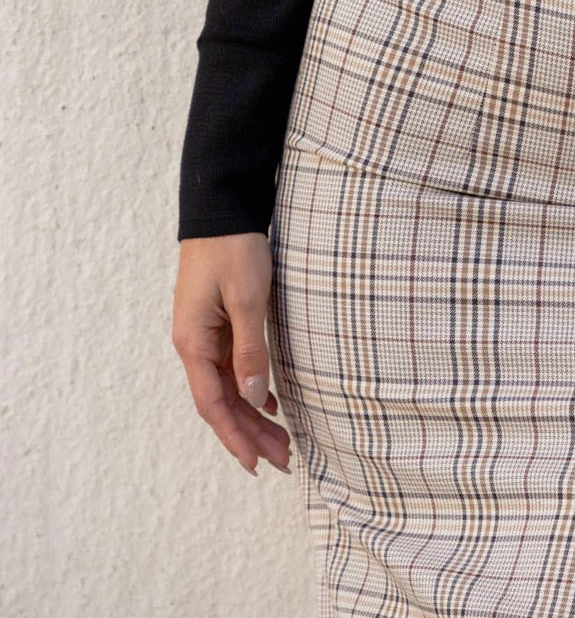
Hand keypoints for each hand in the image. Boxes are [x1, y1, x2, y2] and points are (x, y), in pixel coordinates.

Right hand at [172, 233, 292, 476]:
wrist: (223, 209)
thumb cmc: (234, 248)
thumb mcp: (248, 299)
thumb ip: (250, 351)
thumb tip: (254, 400)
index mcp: (193, 342)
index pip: (212, 404)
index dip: (235, 437)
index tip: (255, 464)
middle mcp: (194, 344)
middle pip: (222, 402)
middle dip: (250, 434)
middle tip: (284, 460)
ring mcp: (204, 334)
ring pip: (228, 386)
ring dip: (253, 414)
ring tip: (282, 441)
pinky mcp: (217, 322)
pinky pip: (232, 366)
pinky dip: (251, 387)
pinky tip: (271, 401)